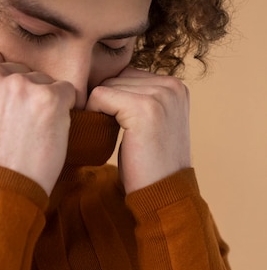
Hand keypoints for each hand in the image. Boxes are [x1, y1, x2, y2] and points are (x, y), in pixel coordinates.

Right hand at [0, 50, 75, 194]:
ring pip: (41, 80)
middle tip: (15, 126)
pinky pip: (66, 91)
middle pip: (18, 69)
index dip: (0, 84)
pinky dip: (63, 108)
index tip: (1, 109)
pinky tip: (49, 131)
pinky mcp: (48, 98)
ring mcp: (20, 84)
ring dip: (40, 101)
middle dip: (20, 92)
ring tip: (30, 132)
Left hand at [86, 67, 190, 193]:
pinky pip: (100, 96)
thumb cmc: (149, 165)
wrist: (163, 194)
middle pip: (117, 77)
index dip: (113, 98)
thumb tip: (104, 82)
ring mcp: (161, 95)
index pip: (127, 75)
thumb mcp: (150, 125)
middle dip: (105, 102)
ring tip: (107, 134)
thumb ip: (138, 99)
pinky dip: (94, 113)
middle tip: (104, 130)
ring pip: (107, 85)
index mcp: (176, 87)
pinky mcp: (144, 108)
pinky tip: (102, 134)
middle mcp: (172, 85)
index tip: (111, 123)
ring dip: (99, 109)